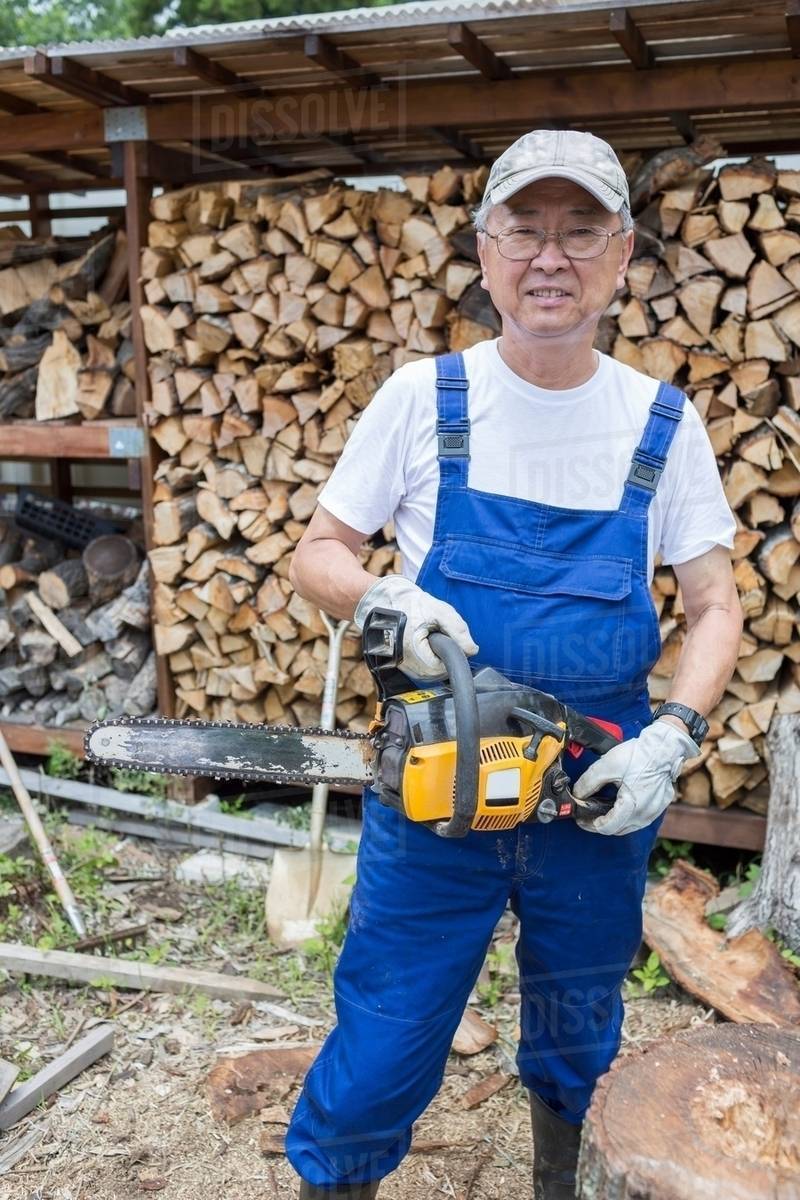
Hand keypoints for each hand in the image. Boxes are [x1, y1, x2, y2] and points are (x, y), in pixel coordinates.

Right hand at [353, 575, 478, 679]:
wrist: (383, 600)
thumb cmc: (408, 604)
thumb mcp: (439, 611)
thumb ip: (459, 630)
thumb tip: (472, 650)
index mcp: (417, 655)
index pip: (446, 668)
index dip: (453, 653)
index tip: (448, 637)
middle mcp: (408, 666)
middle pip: (438, 671)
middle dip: (444, 654)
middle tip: (438, 633)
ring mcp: (403, 667)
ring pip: (430, 671)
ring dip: (435, 656)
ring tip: (429, 635)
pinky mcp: (400, 665)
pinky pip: (420, 667)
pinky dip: (426, 656)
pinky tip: (423, 641)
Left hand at [571, 718, 700, 836]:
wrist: (664, 748)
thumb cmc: (639, 756)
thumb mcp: (607, 766)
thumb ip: (589, 782)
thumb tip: (578, 794)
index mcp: (631, 806)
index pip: (607, 827)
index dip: (590, 825)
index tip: (581, 819)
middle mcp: (644, 814)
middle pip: (618, 830)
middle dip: (601, 824)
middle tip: (588, 815)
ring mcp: (654, 812)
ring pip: (630, 826)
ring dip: (615, 822)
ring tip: (602, 810)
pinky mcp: (659, 806)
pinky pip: (640, 818)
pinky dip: (627, 816)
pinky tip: (619, 805)